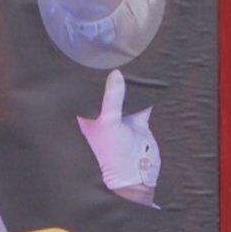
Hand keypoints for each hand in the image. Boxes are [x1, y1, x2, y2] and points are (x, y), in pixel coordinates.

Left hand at [75, 69, 159, 206]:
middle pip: (105, 93)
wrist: (135, 173)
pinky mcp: (137, 121)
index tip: (87, 62)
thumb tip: (116, 74)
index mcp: (88, 118)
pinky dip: (144, 95)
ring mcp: (121, 119)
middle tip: (111, 58)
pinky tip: (146, 81)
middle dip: (108, 81)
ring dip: (127, 86)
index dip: (85, 81)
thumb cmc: (112, 153)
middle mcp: (103, 117)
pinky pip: (140, 104)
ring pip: (124, 97)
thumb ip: (112, 97)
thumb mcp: (109, 121)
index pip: (84, 95)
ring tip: (129, 63)